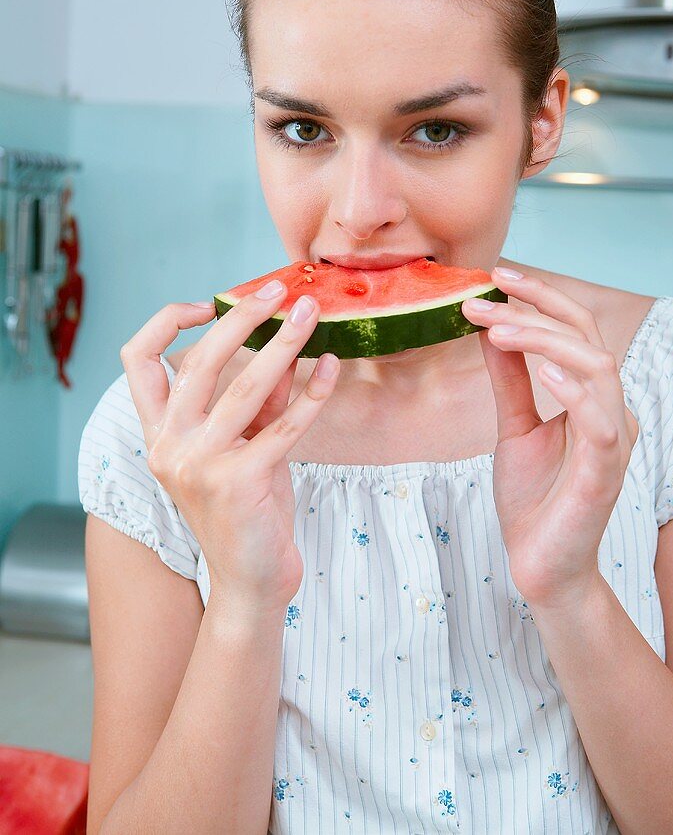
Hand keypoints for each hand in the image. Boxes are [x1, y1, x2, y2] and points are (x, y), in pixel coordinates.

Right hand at [120, 288, 339, 617]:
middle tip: (279, 291)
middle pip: (198, 362)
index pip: (138, 362)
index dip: (166, 324)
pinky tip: (330, 368)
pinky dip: (313, 393)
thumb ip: (261, 399)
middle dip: (241, 317)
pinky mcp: (239, 483)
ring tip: (310, 313)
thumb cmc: (248, 512)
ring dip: (283, 343)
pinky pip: (284, 425)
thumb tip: (284, 343)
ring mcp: (199, 466)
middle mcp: (169, 447)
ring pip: (245, 386)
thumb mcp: (247, 445)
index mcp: (160, 434)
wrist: (251, 583)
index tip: (207, 302)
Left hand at [462, 268, 638, 611]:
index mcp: (592, 397)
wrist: (538, 566)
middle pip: (586, 337)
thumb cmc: (534, 498)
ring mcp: (612, 441)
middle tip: (485, 296)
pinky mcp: (604, 474)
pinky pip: (601, 423)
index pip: (575, 329)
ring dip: (545, 342)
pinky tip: (543, 373)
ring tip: (497, 329)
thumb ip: (508, 379)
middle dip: (535, 308)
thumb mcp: (514, 426)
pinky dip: (574, 392)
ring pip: (597, 368)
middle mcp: (610, 410)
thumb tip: (489, 327)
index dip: (539, 298)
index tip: (496, 276)